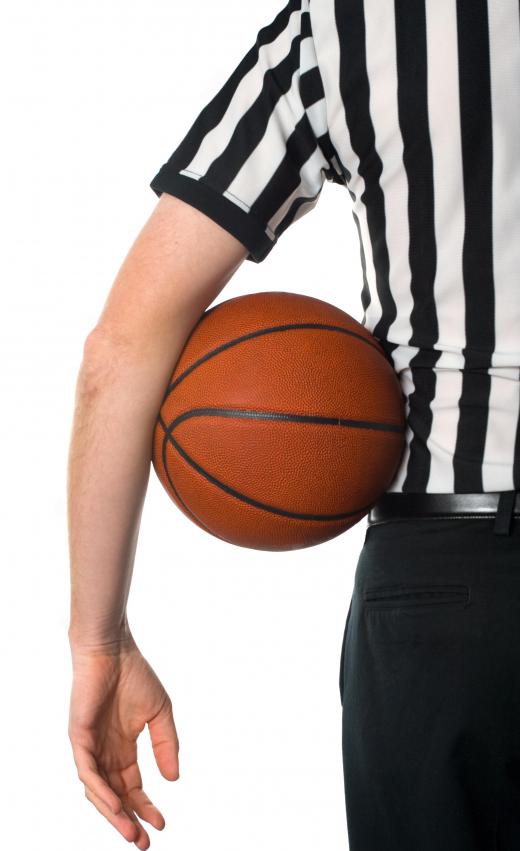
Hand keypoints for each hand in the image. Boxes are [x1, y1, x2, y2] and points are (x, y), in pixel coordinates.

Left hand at [68, 633, 179, 848]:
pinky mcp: (79, 738)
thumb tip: (172, 780)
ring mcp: (90, 746)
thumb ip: (166, 745)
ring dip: (114, 813)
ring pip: (98, 791)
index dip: (146, 806)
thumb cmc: (135, 675)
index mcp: (122, 747)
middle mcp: (104, 752)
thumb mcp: (160, 714)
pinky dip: (100, 792)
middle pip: (115, 795)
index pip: (131, 786)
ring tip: (131, 832)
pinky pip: (87, 773)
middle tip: (144, 843)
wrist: (113, 649)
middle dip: (129, 820)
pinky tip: (116, 806)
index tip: (163, 824)